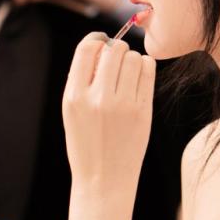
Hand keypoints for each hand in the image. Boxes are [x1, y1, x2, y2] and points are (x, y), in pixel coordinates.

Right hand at [62, 32, 155, 193]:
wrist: (103, 180)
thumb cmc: (86, 143)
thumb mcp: (71, 112)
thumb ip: (81, 80)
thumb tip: (99, 45)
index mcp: (74, 96)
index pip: (87, 49)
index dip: (96, 40)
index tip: (102, 43)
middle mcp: (97, 98)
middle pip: (113, 50)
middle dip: (116, 50)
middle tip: (116, 61)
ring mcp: (122, 105)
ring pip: (133, 58)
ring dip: (132, 59)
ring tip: (127, 73)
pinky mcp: (143, 111)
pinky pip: (148, 70)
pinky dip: (145, 67)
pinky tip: (139, 77)